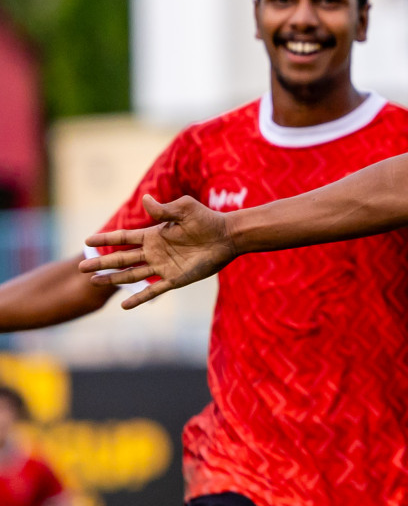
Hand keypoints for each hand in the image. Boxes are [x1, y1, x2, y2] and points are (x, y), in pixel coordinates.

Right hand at [78, 195, 237, 307]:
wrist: (227, 238)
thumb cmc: (207, 220)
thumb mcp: (185, 209)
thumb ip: (164, 209)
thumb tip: (146, 200)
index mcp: (154, 234)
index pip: (124, 237)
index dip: (106, 239)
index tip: (86, 241)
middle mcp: (155, 251)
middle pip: (122, 258)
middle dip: (102, 262)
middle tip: (81, 267)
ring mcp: (163, 266)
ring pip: (132, 275)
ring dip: (113, 279)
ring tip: (94, 282)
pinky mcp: (175, 279)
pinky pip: (153, 291)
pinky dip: (138, 298)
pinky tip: (124, 305)